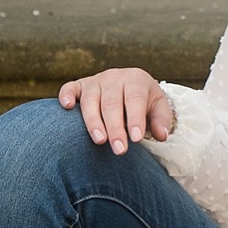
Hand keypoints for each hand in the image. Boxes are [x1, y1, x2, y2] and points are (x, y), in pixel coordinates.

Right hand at [58, 67, 175, 155]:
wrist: (130, 85)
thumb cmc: (145, 101)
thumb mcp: (158, 107)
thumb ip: (161, 120)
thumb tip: (162, 135)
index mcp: (136, 79)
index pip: (135, 99)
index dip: (135, 119)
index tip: (135, 139)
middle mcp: (114, 77)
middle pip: (112, 103)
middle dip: (115, 128)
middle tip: (120, 150)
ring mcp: (95, 81)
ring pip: (91, 100)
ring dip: (93, 121)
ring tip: (99, 141)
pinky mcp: (79, 85)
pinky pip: (70, 87)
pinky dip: (66, 95)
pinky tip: (66, 107)